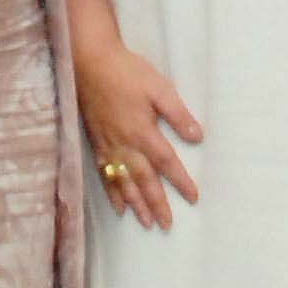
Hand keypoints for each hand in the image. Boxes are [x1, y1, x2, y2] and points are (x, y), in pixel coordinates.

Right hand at [73, 41, 201, 232]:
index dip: (180, 182)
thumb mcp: (159, 88)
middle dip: (157, 203)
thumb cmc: (127, 72)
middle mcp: (125, 145)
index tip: (193, 197)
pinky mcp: (96, 143)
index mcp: (143, 132)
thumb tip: (197, 137)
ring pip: (124, 182)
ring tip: (146, 222)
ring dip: (136, 204)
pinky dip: (112, 193)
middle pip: (144, 180)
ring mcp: (108, 146)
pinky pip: (104, 175)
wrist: (90, 62)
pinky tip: (119, 207)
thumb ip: (178, 114)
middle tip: (166, 225)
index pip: (166, 163)